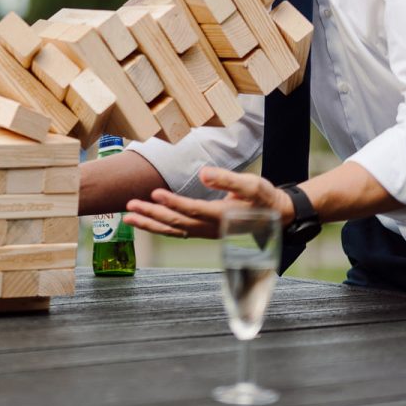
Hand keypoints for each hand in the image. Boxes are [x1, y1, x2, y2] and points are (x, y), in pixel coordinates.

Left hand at [121, 167, 292, 239]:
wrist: (277, 216)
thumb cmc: (264, 197)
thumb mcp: (252, 184)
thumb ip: (227, 180)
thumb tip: (203, 173)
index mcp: (222, 215)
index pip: (192, 210)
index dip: (173, 202)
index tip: (154, 193)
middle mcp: (211, 227)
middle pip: (177, 223)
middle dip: (152, 214)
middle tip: (130, 205)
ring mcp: (206, 231)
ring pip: (174, 230)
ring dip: (150, 223)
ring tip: (128, 216)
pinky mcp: (204, 230)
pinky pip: (178, 231)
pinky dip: (160, 226)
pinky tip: (145, 219)